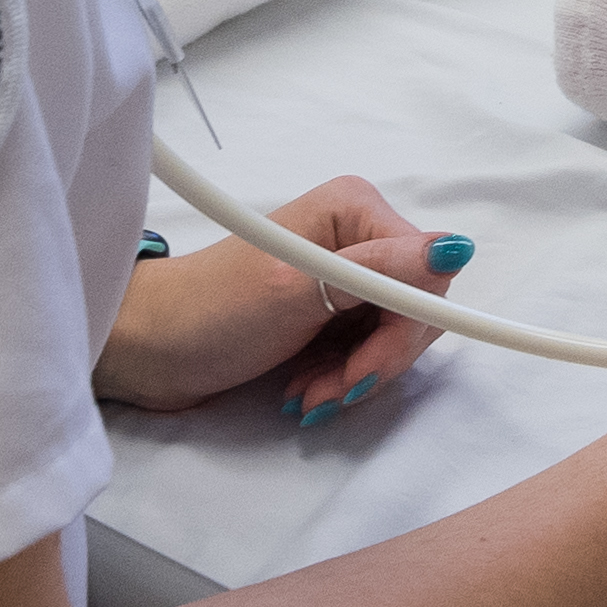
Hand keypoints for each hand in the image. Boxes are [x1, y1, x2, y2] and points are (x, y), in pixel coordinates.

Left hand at [92, 174, 460, 417]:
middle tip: (326, 393)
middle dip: (374, 362)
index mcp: (356, 210)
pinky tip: (304, 391)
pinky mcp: (329, 312)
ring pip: (392, 338)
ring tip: (306, 396)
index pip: (427, 276)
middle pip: (414, 310)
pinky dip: (340, 380)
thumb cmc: (213, 311)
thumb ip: (378, 271)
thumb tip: (455, 249)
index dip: (403, 332)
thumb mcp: (297, 289)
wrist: (151, 350)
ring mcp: (344, 276)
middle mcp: (358, 236)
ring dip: (353, 378)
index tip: (362, 373)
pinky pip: (365, 351)